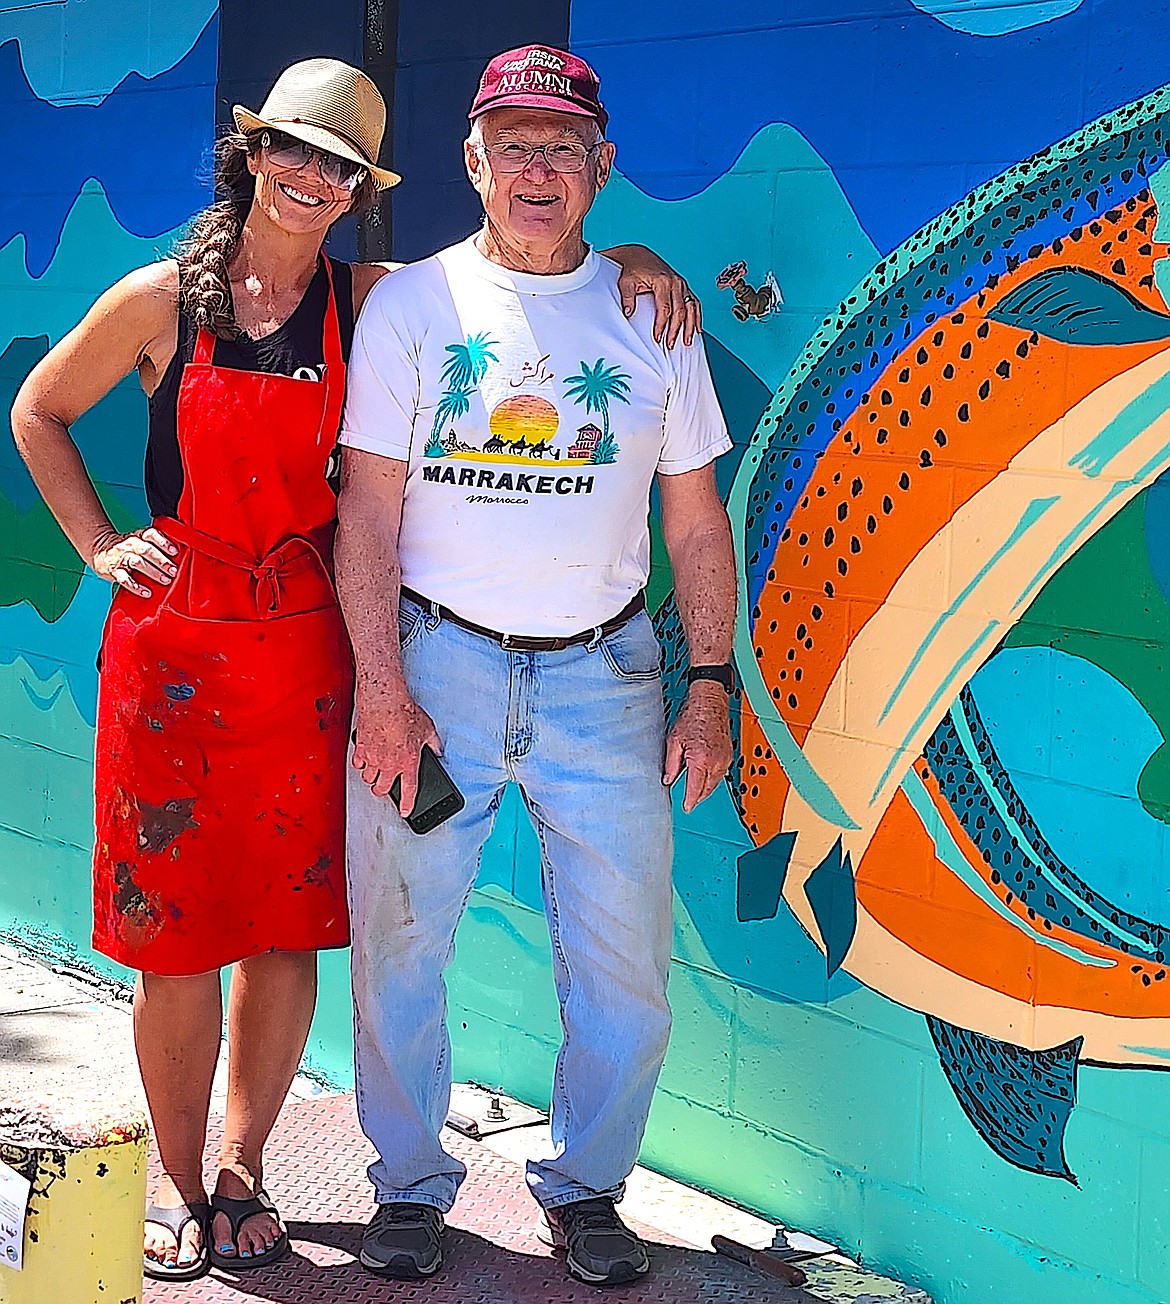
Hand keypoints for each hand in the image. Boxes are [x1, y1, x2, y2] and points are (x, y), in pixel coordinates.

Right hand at [90, 526, 177, 597]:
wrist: (99, 550)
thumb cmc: (126, 548)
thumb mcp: (139, 540)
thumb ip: (155, 545)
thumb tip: (178, 555)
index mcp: (138, 537)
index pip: (151, 535)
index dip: (163, 542)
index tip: (174, 551)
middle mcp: (130, 545)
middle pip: (146, 550)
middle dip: (161, 561)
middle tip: (173, 570)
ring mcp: (121, 558)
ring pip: (137, 563)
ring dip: (153, 572)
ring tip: (165, 580)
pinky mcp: (114, 571)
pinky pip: (124, 579)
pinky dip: (136, 586)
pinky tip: (146, 592)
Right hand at [352, 687, 442, 813]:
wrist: (385, 701)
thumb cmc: (405, 713)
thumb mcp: (428, 729)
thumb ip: (434, 744)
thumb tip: (438, 750)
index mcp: (408, 762)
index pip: (409, 790)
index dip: (407, 804)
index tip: (405, 811)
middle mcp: (389, 764)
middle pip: (382, 789)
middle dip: (383, 791)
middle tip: (385, 787)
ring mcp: (373, 757)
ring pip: (368, 778)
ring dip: (372, 778)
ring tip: (376, 772)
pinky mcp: (361, 748)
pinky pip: (358, 764)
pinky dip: (361, 764)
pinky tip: (366, 759)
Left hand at [610, 245, 701, 347]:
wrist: (640, 257)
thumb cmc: (633, 270)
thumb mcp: (626, 282)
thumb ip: (627, 297)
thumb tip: (628, 312)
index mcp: (662, 281)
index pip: (665, 309)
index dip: (662, 325)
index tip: (658, 337)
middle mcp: (675, 282)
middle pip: (679, 311)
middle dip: (676, 330)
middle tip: (670, 344)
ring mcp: (681, 284)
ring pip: (691, 308)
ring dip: (690, 326)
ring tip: (687, 341)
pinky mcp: (683, 286)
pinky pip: (694, 303)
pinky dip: (697, 316)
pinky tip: (697, 328)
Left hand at [662, 681, 732, 812]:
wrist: (710, 704)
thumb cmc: (693, 718)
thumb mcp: (674, 741)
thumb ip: (671, 763)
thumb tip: (668, 779)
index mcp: (700, 759)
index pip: (695, 789)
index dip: (690, 801)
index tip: (686, 807)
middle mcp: (715, 762)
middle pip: (707, 790)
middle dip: (697, 797)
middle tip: (688, 801)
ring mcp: (724, 759)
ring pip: (715, 784)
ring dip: (705, 789)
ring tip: (694, 790)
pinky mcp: (728, 756)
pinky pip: (720, 774)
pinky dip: (712, 779)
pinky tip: (704, 777)